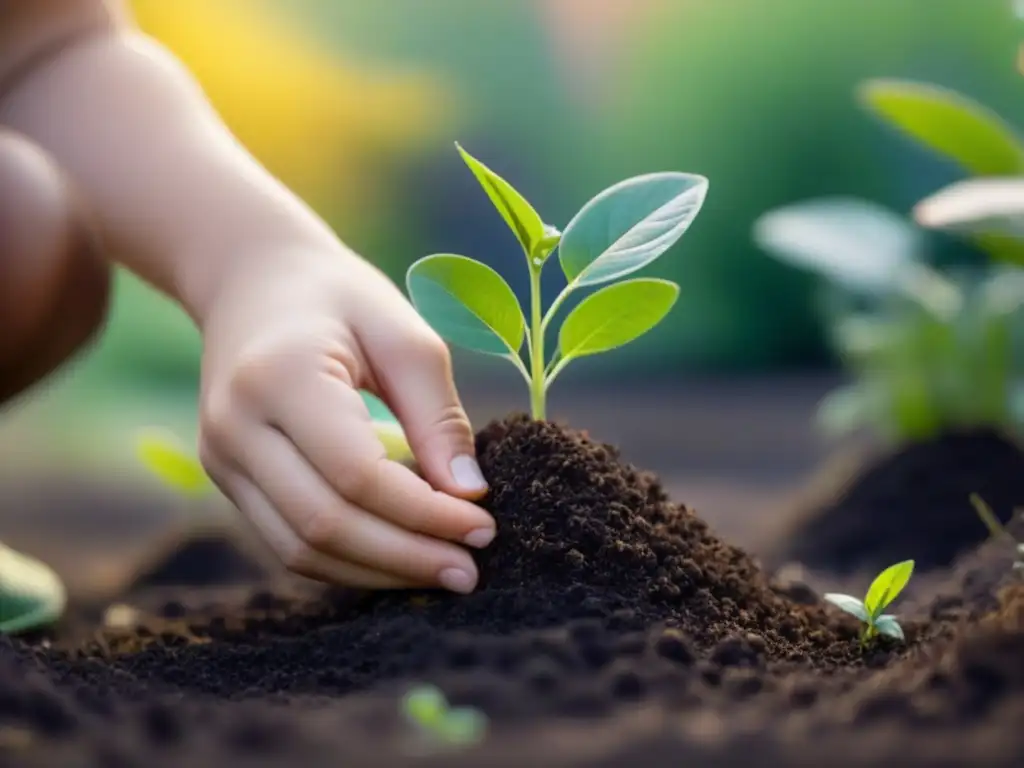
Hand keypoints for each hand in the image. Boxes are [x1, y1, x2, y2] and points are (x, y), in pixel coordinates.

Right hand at [196, 248, 495, 592]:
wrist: (251, 280)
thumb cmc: (339, 298)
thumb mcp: (402, 335)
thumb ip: (437, 415)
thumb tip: (470, 496)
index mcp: (278, 377)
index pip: (356, 475)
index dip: (424, 515)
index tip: (484, 528)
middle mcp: (235, 427)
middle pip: (325, 524)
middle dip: (405, 556)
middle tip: (471, 570)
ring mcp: (220, 459)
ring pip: (301, 549)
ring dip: (378, 571)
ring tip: (442, 570)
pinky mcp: (226, 478)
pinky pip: (287, 542)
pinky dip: (348, 560)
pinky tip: (398, 557)